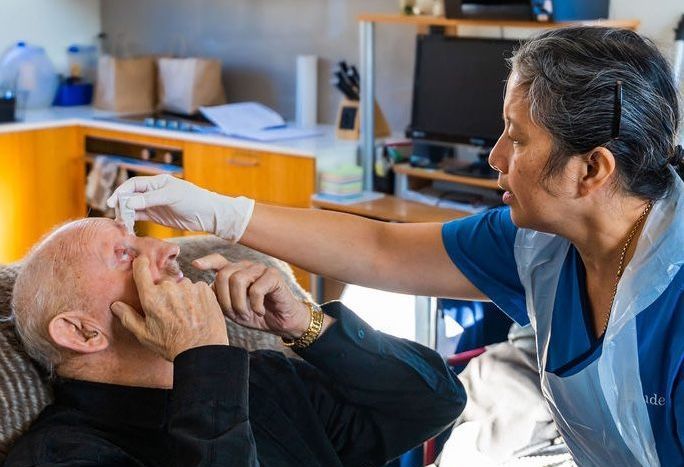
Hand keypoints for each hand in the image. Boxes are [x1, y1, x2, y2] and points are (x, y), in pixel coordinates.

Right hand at [106, 175, 254, 242]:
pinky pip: (140, 217)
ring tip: (121, 223)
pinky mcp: (157, 216)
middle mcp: (153, 192)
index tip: (113, 202)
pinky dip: (132, 220)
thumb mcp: (171, 196)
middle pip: (131, 196)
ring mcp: (154, 205)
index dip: (121, 192)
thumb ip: (150, 199)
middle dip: (122, 205)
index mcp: (157, 182)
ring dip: (126, 214)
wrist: (208, 214)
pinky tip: (127, 226)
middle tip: (118, 216)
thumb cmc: (193, 200)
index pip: (133, 185)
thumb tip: (129, 202)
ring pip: (134, 207)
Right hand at [111, 256, 228, 360]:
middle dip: (164, 292)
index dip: (141, 264)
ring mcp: (189, 287)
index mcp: (151, 297)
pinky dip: (196, 297)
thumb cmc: (171, 345)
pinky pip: (196, 288)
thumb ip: (128, 317)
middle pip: (164, 282)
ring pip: (181, 285)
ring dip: (181, 294)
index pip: (141, 269)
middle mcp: (170, 288)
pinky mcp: (205, 289)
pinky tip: (197, 312)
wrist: (202, 351)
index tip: (142, 263)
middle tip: (170, 311)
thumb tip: (116, 305)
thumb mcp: (145, 335)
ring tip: (185, 314)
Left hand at [193, 254, 311, 339]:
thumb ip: (219, 300)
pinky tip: (260, 311)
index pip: (219, 261)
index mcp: (235, 272)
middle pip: (224, 274)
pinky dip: (255, 305)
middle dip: (224, 299)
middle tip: (234, 314)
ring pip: (238, 280)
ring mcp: (260, 269)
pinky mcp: (273, 276)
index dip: (207, 261)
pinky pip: (256, 289)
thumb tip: (203, 292)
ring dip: (239, 303)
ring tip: (247, 314)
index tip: (195, 265)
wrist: (282, 322)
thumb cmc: (257, 314)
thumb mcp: (233, 310)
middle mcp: (246, 267)